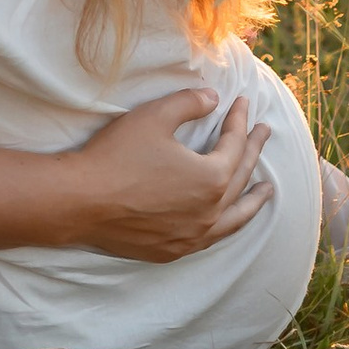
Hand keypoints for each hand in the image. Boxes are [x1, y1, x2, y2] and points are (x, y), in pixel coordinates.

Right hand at [67, 97, 275, 262]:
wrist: (80, 202)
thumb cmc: (117, 156)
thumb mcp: (155, 116)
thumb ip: (190, 103)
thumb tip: (214, 99)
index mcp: (211, 178)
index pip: (234, 145)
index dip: (239, 120)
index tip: (242, 103)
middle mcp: (210, 212)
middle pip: (240, 177)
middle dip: (254, 150)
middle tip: (264, 132)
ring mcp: (193, 235)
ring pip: (235, 218)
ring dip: (253, 201)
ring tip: (267, 190)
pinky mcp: (173, 250)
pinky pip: (211, 238)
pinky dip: (226, 225)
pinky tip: (224, 220)